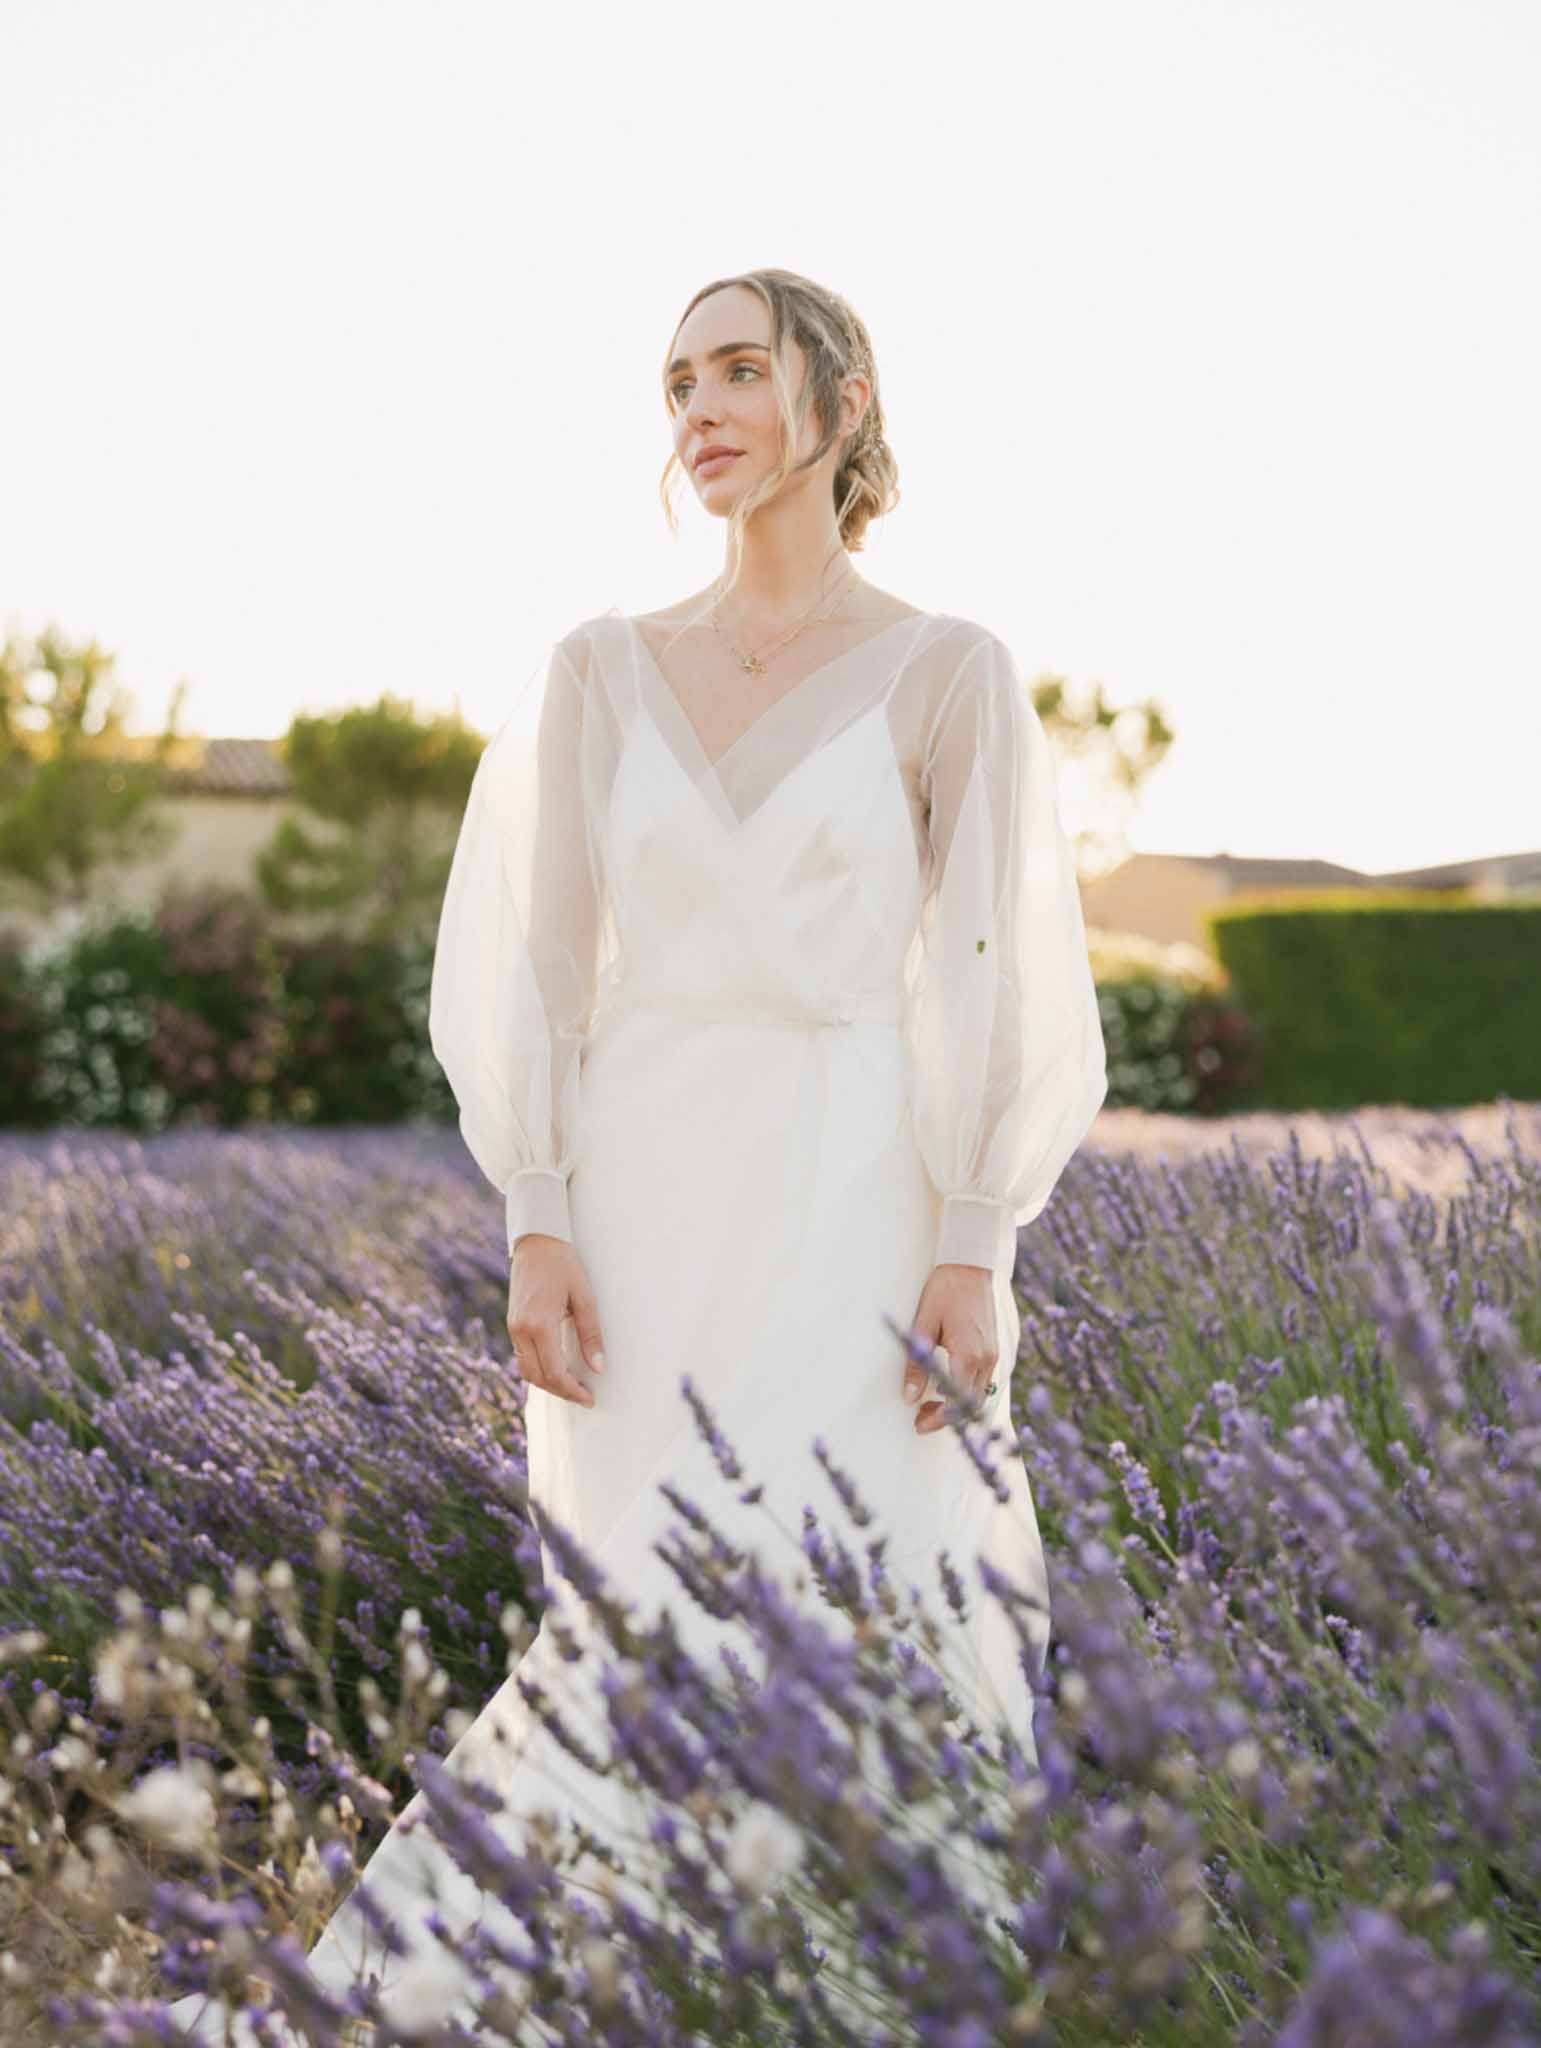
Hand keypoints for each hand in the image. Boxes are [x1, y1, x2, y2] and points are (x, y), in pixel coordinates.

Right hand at [507, 1234, 607, 1408]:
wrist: (536, 1242)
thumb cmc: (563, 1264)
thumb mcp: (584, 1297)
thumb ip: (591, 1334)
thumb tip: (598, 1367)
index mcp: (539, 1324)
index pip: (554, 1373)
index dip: (572, 1391)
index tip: (589, 1398)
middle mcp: (521, 1330)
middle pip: (538, 1378)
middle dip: (561, 1392)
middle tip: (584, 1396)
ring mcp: (513, 1327)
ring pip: (527, 1371)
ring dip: (548, 1383)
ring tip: (572, 1386)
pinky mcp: (512, 1324)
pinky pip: (523, 1357)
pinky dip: (539, 1369)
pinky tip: (557, 1368)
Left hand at [903, 1262, 998, 1434]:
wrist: (972, 1264)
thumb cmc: (946, 1290)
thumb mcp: (923, 1325)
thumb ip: (917, 1363)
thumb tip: (909, 1397)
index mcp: (969, 1355)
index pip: (957, 1403)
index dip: (939, 1420)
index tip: (919, 1424)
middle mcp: (988, 1359)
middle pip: (972, 1405)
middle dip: (947, 1417)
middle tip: (921, 1417)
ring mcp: (996, 1354)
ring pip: (981, 1395)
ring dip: (958, 1405)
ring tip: (932, 1403)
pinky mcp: (998, 1348)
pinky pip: (986, 1381)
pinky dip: (968, 1391)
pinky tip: (949, 1384)